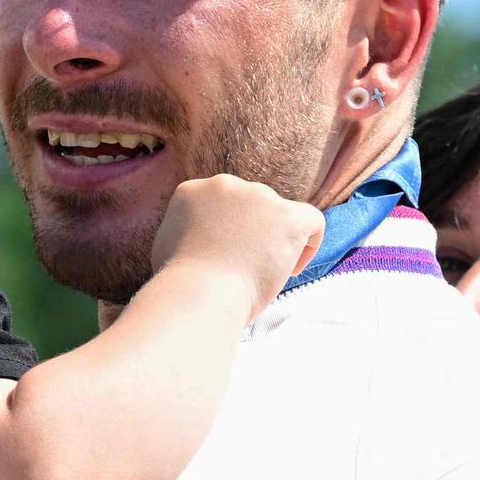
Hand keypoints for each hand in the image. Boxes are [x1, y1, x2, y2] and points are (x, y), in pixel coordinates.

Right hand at [150, 175, 324, 318]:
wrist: (197, 294)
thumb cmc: (178, 284)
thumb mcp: (167, 245)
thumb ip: (187, 231)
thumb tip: (198, 237)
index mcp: (193, 191)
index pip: (222, 204)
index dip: (229, 232)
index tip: (227, 257)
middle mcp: (225, 185)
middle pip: (252, 206)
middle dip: (253, 235)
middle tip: (246, 268)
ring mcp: (258, 197)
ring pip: (280, 215)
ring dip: (275, 242)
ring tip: (264, 275)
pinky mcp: (287, 215)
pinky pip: (312, 221)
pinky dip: (308, 245)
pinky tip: (292, 269)